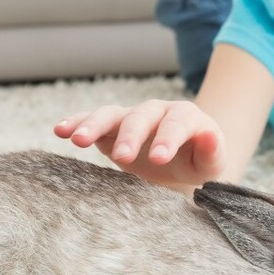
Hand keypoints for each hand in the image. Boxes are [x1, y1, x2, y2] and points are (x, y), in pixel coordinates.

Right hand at [54, 99, 224, 189]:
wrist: (181, 160)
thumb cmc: (199, 162)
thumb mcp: (212, 163)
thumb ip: (212, 150)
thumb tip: (210, 135)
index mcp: (185, 117)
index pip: (177, 122)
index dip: (168, 138)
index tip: (159, 158)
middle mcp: (156, 111)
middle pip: (141, 116)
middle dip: (130, 135)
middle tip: (122, 157)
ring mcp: (131, 117)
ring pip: (111, 114)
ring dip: (94, 124)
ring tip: (76, 140)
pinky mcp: (111, 127)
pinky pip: (92, 121)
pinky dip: (76, 122)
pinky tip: (60, 130)